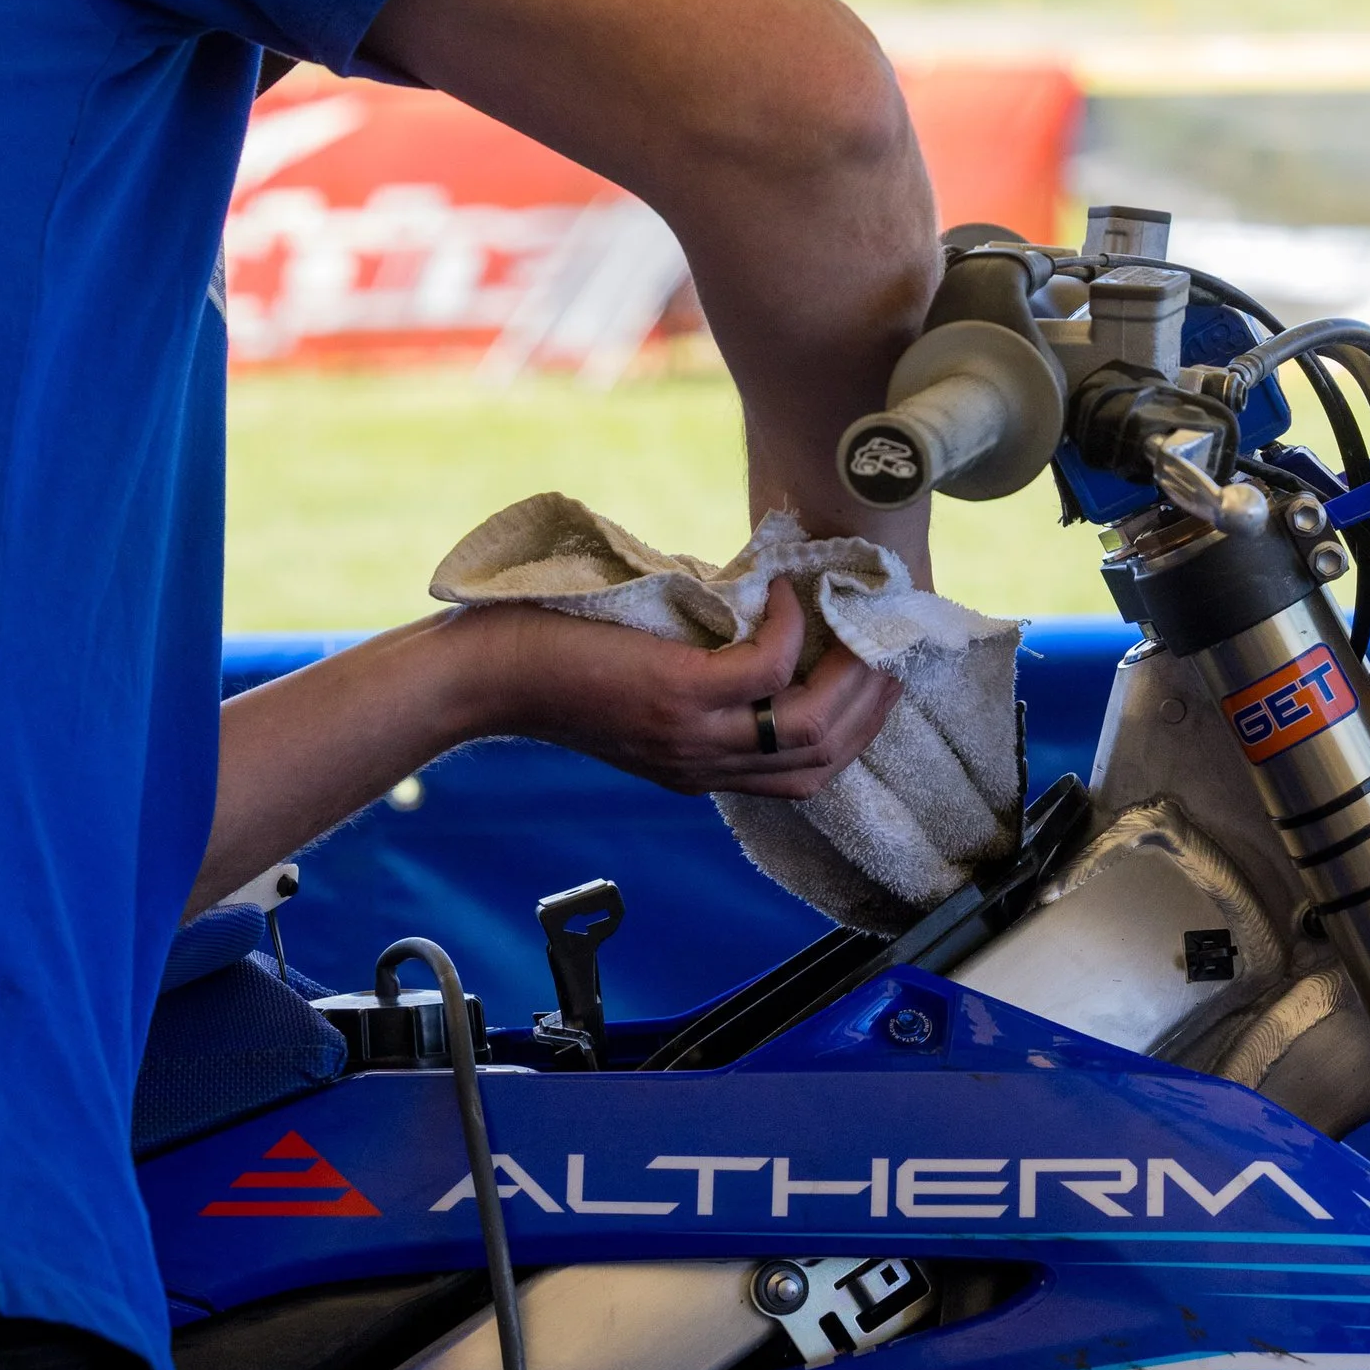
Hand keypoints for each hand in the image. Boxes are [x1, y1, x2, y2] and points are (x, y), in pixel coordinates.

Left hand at [454, 579, 898, 800]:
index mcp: (700, 770)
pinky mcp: (675, 696)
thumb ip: (698, 678)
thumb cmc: (551, 662)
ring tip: (853, 616)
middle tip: (887, 642)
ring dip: (849, 671)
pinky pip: (768, 669)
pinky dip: (789, 627)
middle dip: (872, 702)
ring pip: (811, 726)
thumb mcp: (639, 690)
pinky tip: (783, 593)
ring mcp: (692, 737)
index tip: (880, 677)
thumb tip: (754, 614)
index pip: (809, 776)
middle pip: (825, 759)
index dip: (857, 730)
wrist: (482, 675)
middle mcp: (703, 766)